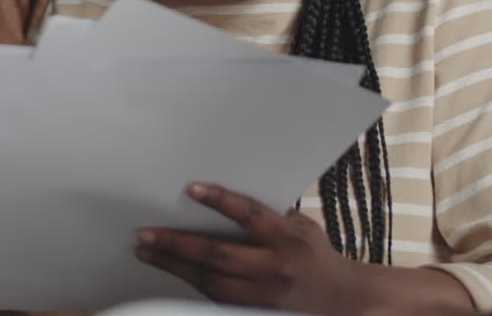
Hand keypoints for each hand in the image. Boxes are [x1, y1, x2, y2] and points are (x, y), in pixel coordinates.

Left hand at [136, 183, 364, 315]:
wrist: (345, 300)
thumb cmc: (316, 254)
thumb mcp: (300, 226)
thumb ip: (267, 215)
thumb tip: (222, 197)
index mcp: (288, 238)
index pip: (250, 215)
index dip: (220, 200)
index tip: (190, 188)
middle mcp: (276, 267)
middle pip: (219, 256)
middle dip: (178, 244)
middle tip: (146, 233)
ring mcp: (265, 296)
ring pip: (211, 283)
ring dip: (175, 267)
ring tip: (146, 253)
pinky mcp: (257, 313)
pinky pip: (218, 299)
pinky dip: (192, 285)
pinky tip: (171, 272)